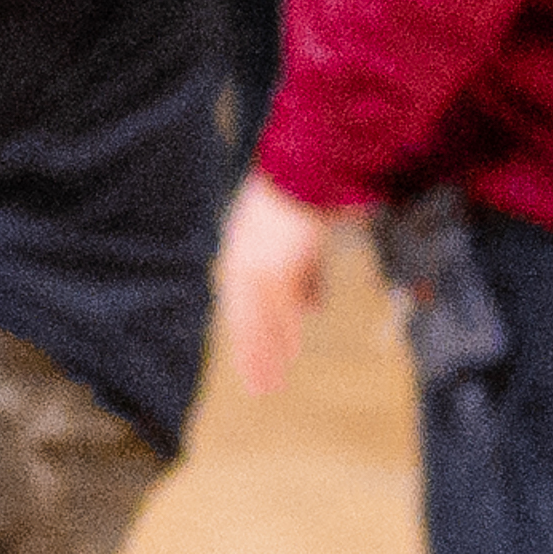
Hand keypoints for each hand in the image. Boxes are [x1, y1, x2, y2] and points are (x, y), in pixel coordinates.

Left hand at [211, 168, 334, 392]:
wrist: (307, 167)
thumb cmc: (305, 192)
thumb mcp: (299, 237)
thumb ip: (304, 274)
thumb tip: (312, 308)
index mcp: (240, 248)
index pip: (240, 302)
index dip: (250, 333)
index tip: (254, 358)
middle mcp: (241, 259)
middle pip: (244, 318)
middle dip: (253, 354)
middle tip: (258, 386)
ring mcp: (257, 264)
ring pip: (258, 321)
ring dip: (265, 355)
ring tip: (268, 386)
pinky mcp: (276, 267)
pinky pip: (278, 310)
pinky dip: (283, 334)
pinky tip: (288, 356)